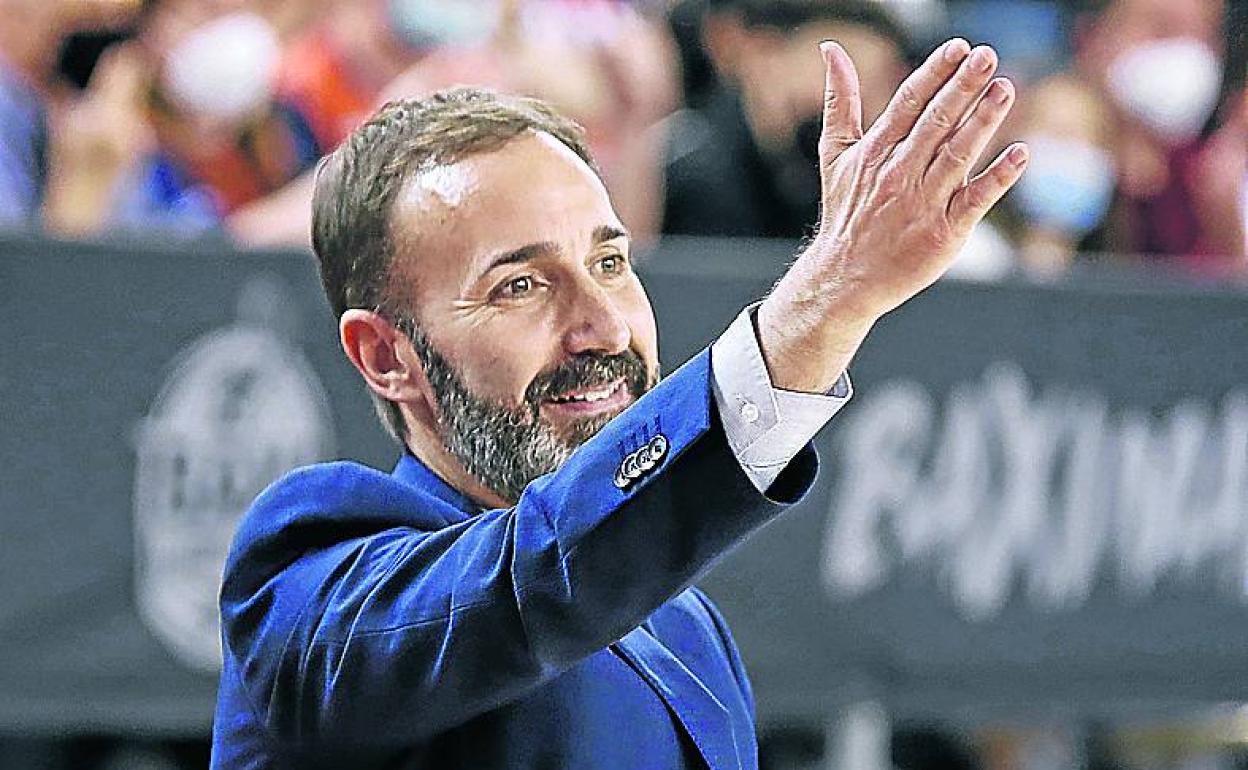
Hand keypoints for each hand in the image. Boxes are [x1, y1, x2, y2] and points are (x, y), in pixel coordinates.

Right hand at [758, 39, 1027, 392]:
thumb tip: (830, 50)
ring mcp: (923, 203)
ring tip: (1005, 89)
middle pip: (935, 123)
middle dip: (962, 88)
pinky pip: (976, 200)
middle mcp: (899, 174)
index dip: (935, 73)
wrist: (846, 277)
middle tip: (987, 57)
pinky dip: (998, 177)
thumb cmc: (847, 212)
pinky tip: (1021, 153)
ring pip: (958, 155)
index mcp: (875, 151)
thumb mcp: (835, 154)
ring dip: (983, 122)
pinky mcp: (944, 232)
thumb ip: (839, 101)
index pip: (909, 103)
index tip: (959, 48)